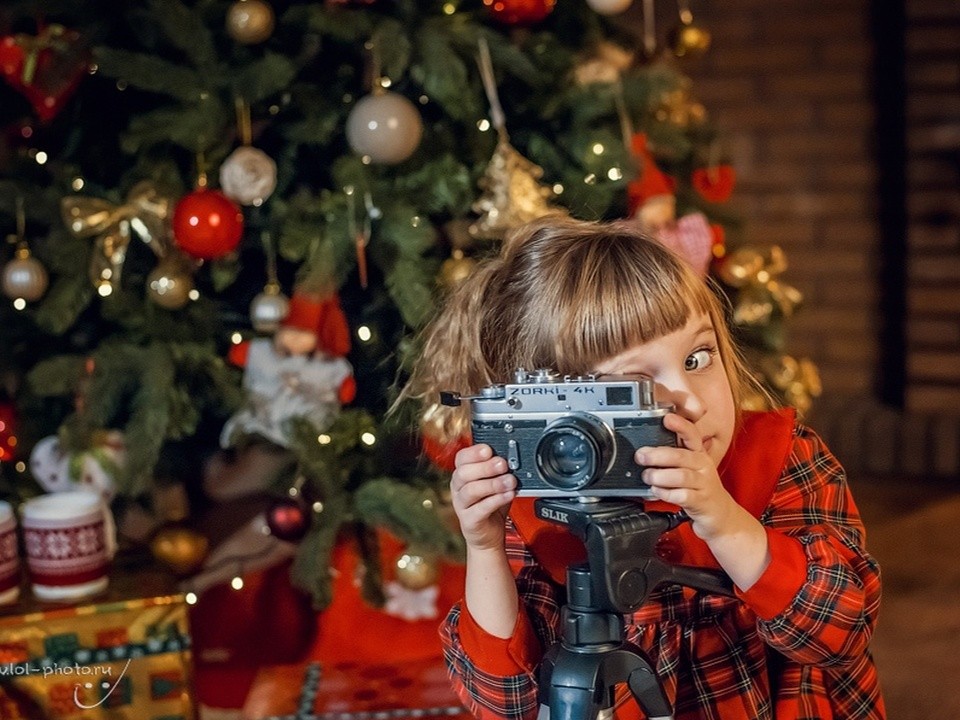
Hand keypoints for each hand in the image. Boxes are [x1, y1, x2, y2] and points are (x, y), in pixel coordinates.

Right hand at [451, 444, 516, 550]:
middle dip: (485, 467)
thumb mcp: (496, 482)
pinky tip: (508, 495)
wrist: (488, 535)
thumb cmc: (491, 504)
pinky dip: (496, 500)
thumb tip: (512, 456)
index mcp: (462, 474)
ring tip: (510, 481)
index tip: (489, 450)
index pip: (462, 458)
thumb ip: (500, 470)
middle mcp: (458, 488)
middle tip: (503, 464)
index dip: (474, 452)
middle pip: (464, 473)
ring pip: (471, 490)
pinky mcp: (469, 520)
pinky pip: (480, 508)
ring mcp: (461, 505)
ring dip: (493, 484)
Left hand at [637, 413, 737, 541]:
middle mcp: (703, 465)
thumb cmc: (698, 487)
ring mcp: (704, 484)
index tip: (666, 418)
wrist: (719, 513)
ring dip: (660, 476)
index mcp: (699, 454)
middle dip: (658, 455)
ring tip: (647, 476)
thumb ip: (673, 456)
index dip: (680, 426)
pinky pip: (683, 495)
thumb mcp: (690, 467)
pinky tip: (657, 491)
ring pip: (682, 476)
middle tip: (641, 456)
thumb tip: (645, 448)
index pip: (692, 435)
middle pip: (681, 456)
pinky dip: (667, 493)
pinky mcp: (702, 501)